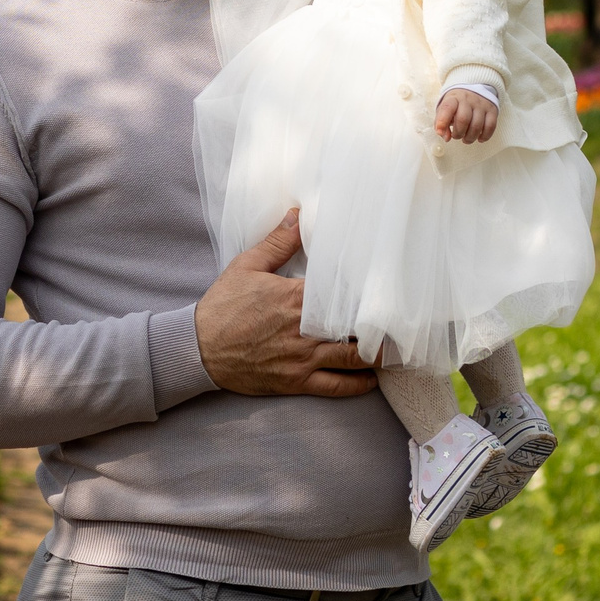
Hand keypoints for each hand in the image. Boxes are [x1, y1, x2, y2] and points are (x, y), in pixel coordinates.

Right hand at [193, 209, 376, 397]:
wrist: (198, 349)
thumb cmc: (222, 306)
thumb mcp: (247, 265)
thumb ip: (277, 241)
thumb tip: (298, 213)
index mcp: (296, 298)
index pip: (343, 293)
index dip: (367, 292)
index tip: (387, 288)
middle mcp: (305, 330)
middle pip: (356, 328)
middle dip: (380, 325)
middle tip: (401, 320)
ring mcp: (303, 358)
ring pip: (353, 359)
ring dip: (377, 354)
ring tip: (394, 347)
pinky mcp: (296, 381)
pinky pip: (336, 386)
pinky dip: (358, 385)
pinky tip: (371, 379)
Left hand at [436, 89, 497, 143]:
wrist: (474, 90)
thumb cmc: (456, 104)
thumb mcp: (444, 109)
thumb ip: (440, 123)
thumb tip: (446, 138)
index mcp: (453, 98)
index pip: (447, 108)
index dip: (442, 121)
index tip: (440, 132)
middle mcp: (468, 100)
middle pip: (463, 119)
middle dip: (458, 133)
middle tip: (456, 136)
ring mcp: (481, 104)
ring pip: (477, 125)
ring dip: (470, 137)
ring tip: (466, 139)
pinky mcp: (492, 110)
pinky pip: (490, 126)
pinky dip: (484, 136)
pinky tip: (479, 138)